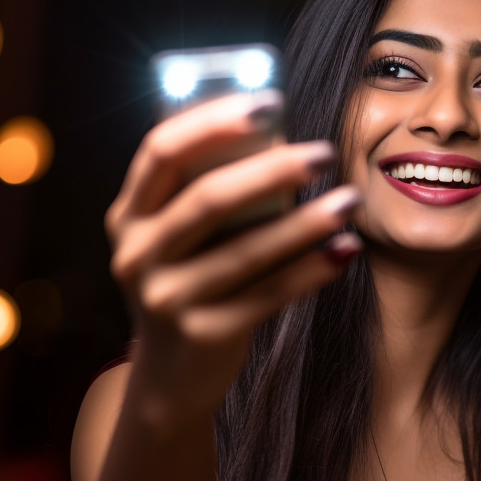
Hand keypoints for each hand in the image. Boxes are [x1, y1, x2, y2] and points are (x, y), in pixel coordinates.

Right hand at [105, 91, 360, 424]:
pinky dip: (312, 269)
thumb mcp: (183, 238)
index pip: (161, 151)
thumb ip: (212, 192)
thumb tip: (285, 138)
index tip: (270, 102)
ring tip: (351, 200)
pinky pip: (268, 294)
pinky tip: (346, 249)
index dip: (214, 121)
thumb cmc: (193, 282)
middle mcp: (136, 254)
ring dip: (306, 222)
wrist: (171, 378)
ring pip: (244, 250)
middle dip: (271, 170)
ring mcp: (165, 298)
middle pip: (207, 199)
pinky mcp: (203, 334)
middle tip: (325, 152)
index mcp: (129, 214)